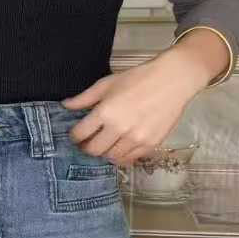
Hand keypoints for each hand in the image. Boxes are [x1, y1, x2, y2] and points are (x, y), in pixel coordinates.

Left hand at [60, 45, 218, 165]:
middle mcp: (119, 128)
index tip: (77, 135)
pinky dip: (122, 156)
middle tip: (89, 143)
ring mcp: (135, 139)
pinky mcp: (149, 145)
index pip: (80, 134)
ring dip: (105, 152)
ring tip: (106, 144)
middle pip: (94, 150)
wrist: (173, 81)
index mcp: (106, 112)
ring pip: (111, 157)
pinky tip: (121, 147)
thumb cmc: (139, 78)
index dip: (75, 136)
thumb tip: (65, 105)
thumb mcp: (108, 83)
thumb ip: (85, 97)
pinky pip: (129, 159)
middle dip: (87, 148)